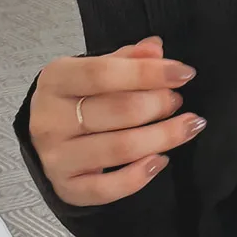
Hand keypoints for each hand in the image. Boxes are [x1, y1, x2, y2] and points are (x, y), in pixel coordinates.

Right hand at [29, 37, 204, 205]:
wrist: (53, 141)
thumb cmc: (79, 101)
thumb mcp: (96, 73)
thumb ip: (126, 60)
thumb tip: (156, 48)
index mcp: (55, 80)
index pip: (103, 73)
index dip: (148, 73)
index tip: (184, 73)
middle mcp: (50, 119)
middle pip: (118, 111)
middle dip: (159, 105)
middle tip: (178, 102)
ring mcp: (56, 157)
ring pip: (120, 148)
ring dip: (163, 137)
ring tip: (187, 127)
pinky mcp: (67, 188)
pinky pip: (108, 188)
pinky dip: (140, 175)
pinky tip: (161, 160)